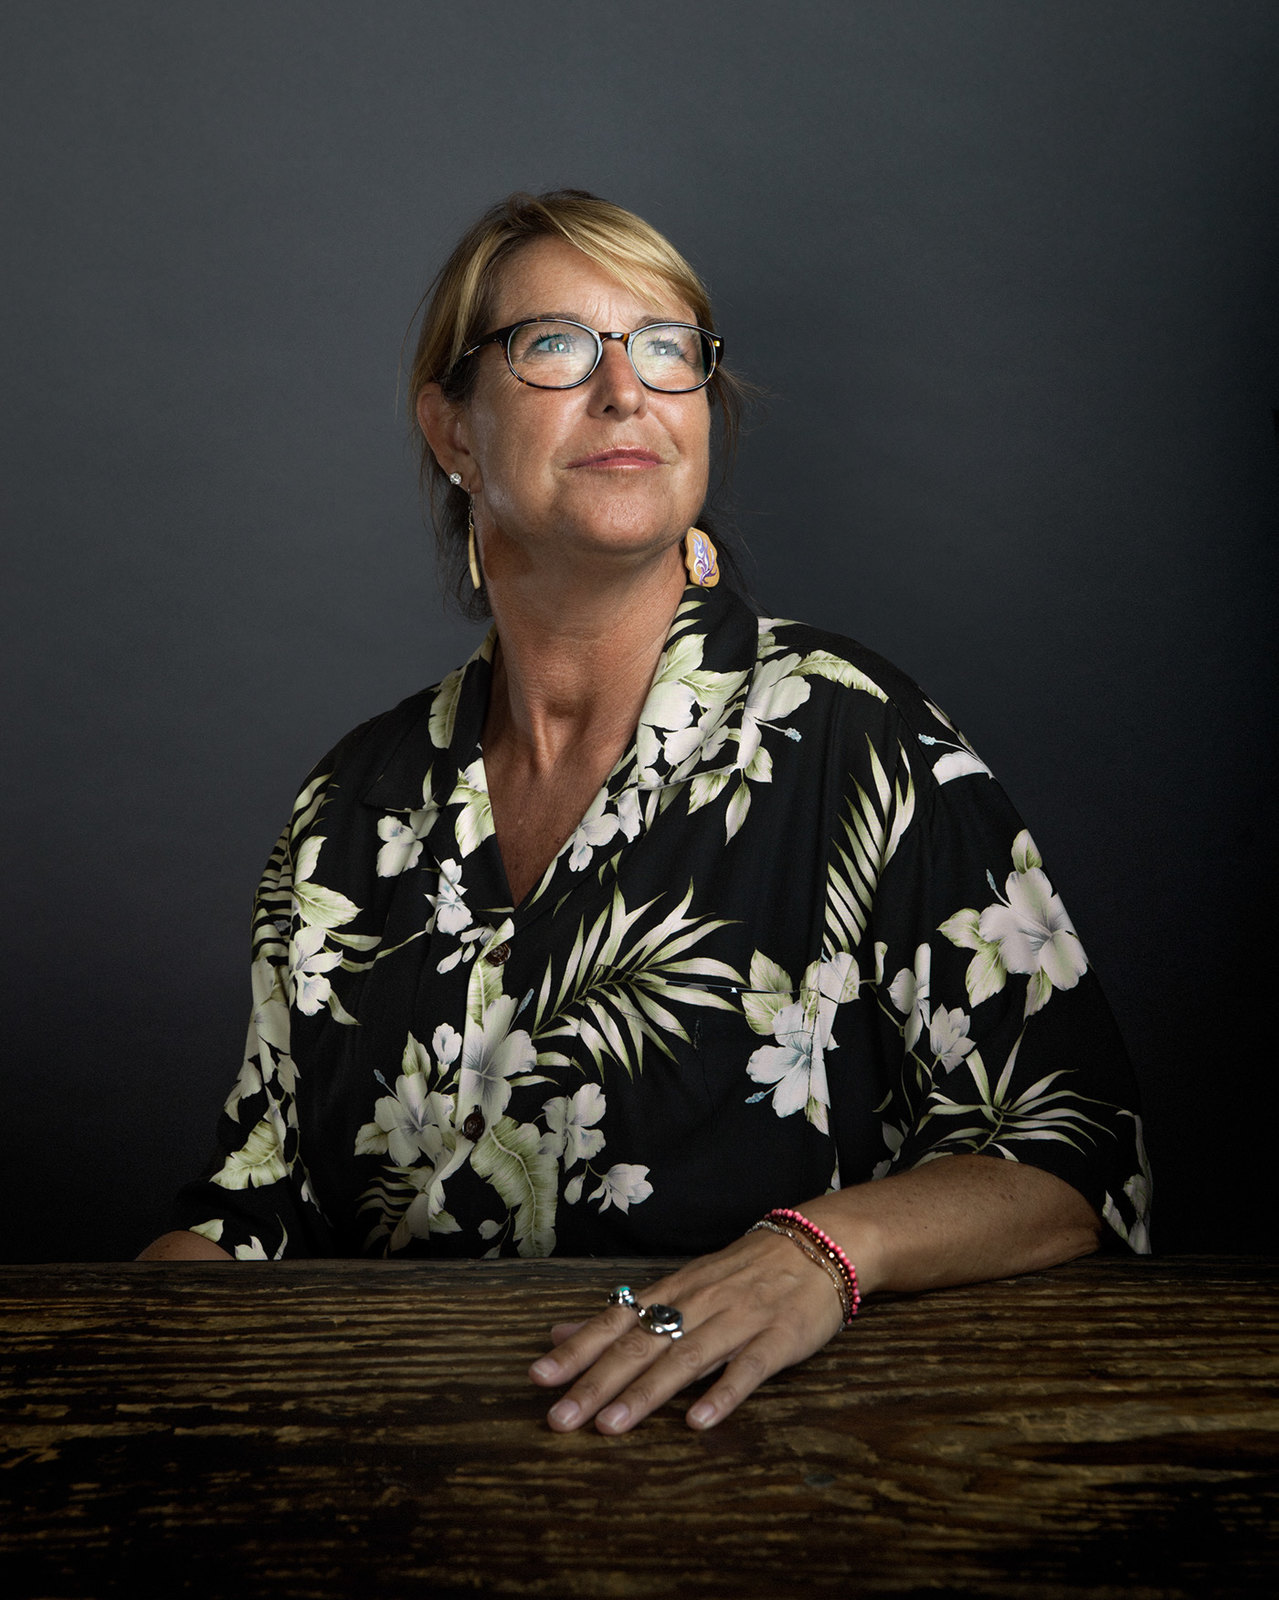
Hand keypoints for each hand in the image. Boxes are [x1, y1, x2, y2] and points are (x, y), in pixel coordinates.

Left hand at [527, 1227, 845, 1433]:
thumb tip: (561, 1332)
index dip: (577, 1350)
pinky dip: (723, 1393)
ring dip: (646, 1394)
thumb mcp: (683, 1283)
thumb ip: (626, 1312)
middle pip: (641, 1344)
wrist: (819, 1244)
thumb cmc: (743, 1271)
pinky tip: (699, 1421)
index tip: (538, 1378)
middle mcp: (699, 1304)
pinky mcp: (779, 1338)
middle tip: (559, 1418)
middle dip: (597, 1382)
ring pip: (685, 1358)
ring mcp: (739, 1320)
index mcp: (674, 1292)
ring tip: (611, 1426)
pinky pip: (748, 1368)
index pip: (615, 1321)